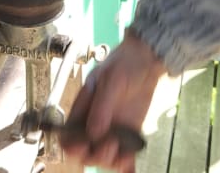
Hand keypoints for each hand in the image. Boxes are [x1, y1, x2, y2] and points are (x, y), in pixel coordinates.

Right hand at [61, 32, 166, 171]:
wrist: (151, 58)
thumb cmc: (126, 63)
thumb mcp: (111, 80)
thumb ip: (102, 106)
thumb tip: (93, 134)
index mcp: (83, 108)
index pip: (69, 135)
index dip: (72, 145)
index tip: (83, 144)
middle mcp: (95, 123)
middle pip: (86, 151)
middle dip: (94, 154)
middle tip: (110, 145)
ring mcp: (113, 129)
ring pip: (104, 156)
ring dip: (111, 160)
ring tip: (124, 152)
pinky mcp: (131, 133)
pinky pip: (125, 155)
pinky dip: (126, 165)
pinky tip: (130, 169)